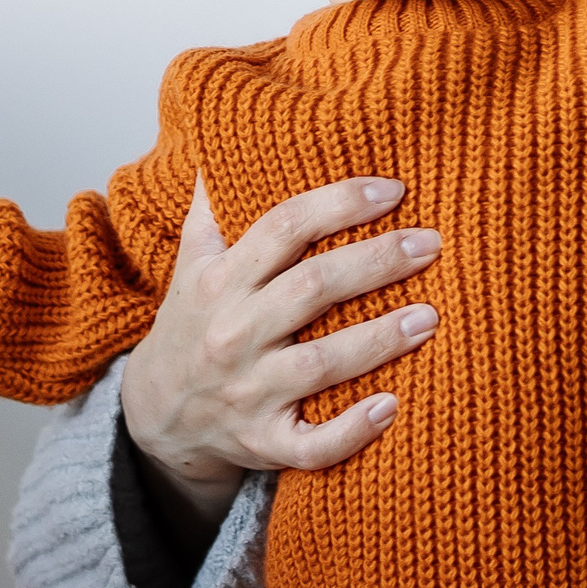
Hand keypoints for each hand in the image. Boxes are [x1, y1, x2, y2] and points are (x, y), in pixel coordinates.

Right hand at [119, 174, 441, 531]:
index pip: (283, 228)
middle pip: (312, 289)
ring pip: (321, 364)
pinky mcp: (265, 442)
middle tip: (431, 245)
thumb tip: (225, 143)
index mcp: (220, 281)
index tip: (393, 190)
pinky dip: (352, 430)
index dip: (340, 204)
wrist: (155, 416)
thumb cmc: (192, 329)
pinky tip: (392, 407)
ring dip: (380, 339)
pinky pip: (313, 443)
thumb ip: (214, 209)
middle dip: (375, 262)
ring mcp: (250, 392)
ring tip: (432, 316)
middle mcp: (234, 334)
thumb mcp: (190, 264)